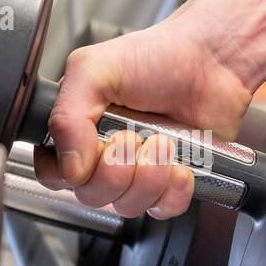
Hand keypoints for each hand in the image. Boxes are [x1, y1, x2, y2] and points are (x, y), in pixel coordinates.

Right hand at [34, 5, 252, 217]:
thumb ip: (67, 115)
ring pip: (127, 206)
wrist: (213, 60)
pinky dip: (173, 192)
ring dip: (148, 178)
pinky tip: (181, 165)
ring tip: (163, 143)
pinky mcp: (170, 182)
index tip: (94, 148)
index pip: (52, 173)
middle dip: (116, 171)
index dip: (70, 172)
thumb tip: (69, 167)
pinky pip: (162, 210)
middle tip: (134, 138)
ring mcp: (137, 172)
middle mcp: (103, 154)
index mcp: (77, 128)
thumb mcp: (95, 69)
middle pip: (90, 196)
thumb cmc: (157, 55)